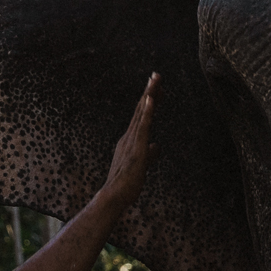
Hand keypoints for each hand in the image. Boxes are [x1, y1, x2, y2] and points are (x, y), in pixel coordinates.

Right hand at [100, 73, 159, 212]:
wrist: (114, 197)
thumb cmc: (127, 184)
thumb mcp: (143, 165)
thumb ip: (150, 154)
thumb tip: (157, 146)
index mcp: (130, 140)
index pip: (142, 116)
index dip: (150, 100)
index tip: (156, 86)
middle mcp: (129, 136)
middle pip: (142, 109)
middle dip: (150, 91)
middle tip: (156, 74)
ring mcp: (132, 141)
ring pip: (142, 113)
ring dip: (149, 95)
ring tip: (155, 79)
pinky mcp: (136, 147)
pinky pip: (143, 126)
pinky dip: (147, 111)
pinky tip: (151, 98)